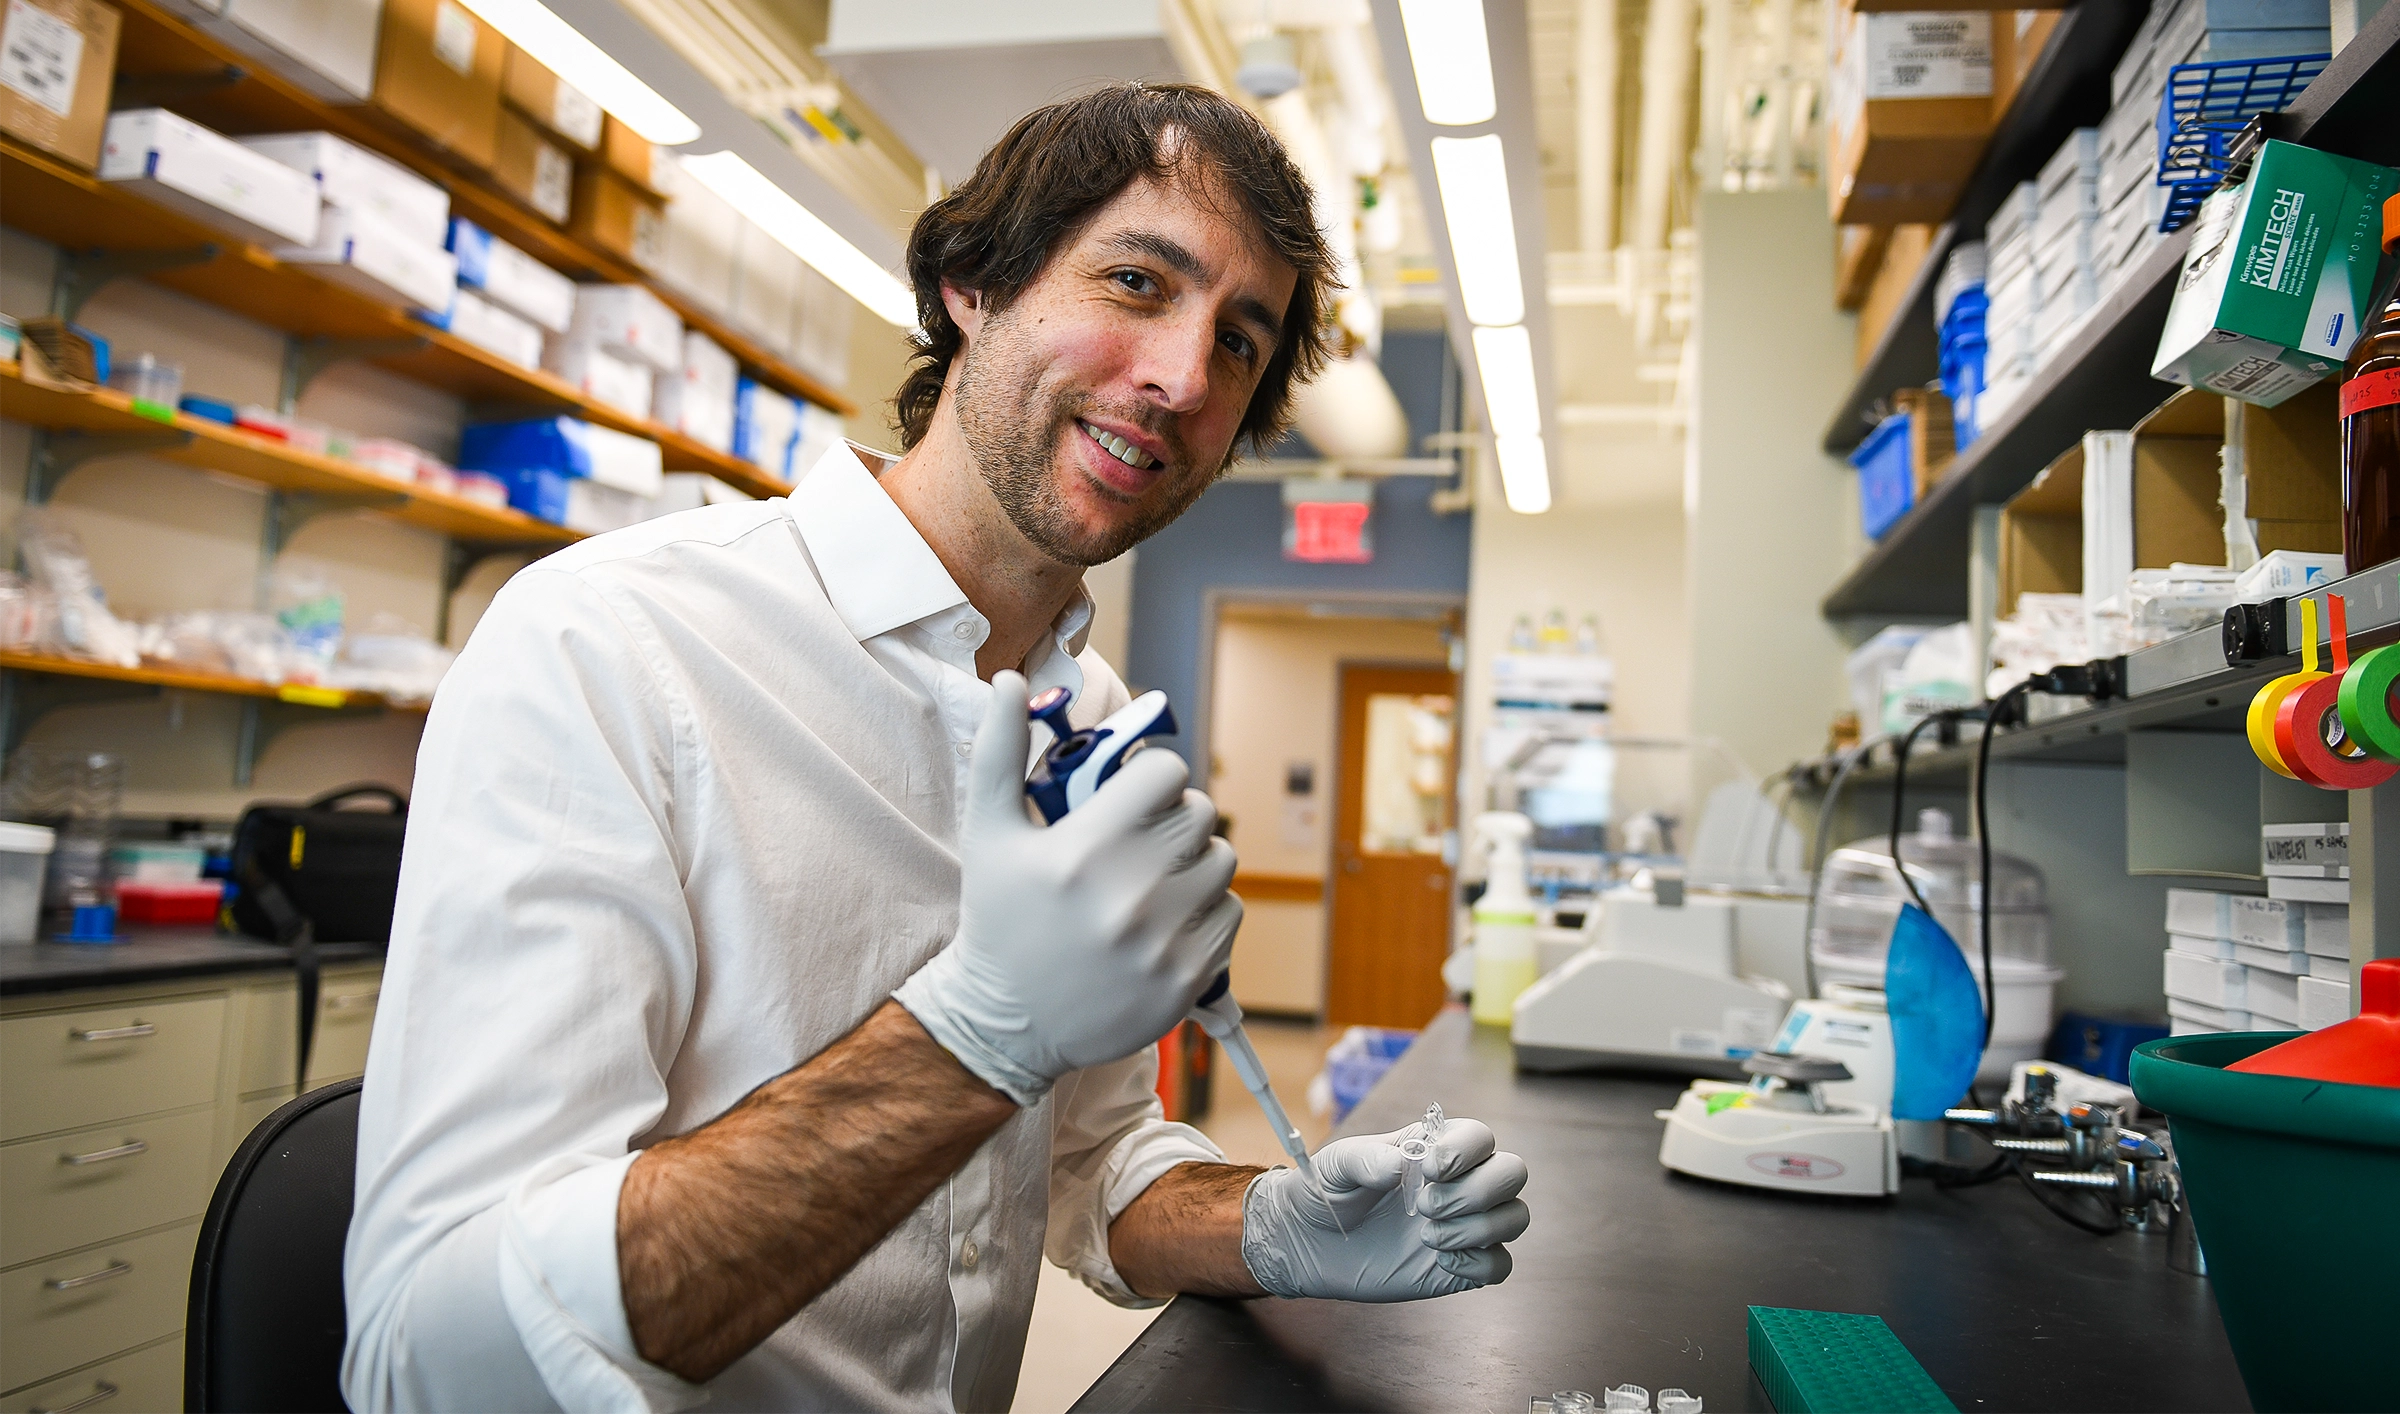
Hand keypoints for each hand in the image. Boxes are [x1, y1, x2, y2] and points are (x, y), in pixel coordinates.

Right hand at [894, 671, 1241, 1104]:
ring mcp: (1164, 941)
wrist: (1006, 1022)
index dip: (1151, 777)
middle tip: (1141, 837)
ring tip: (1155, 878)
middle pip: (1200, 814)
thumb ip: (999, 752)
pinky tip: (1165, 920)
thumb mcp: (988, 834)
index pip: (1166, 773)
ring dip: (1195, 862)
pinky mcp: (1188, 979)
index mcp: (1085, 849)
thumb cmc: (998, 920)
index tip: (1130, 796)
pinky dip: (1207, 911)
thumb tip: (1009, 681)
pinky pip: (1230, 914)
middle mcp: (1130, 894)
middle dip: (1172, 817)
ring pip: (1222, 862)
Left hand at [1240, 1116, 1529, 1301]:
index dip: (1465, 1151)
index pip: (1481, 1136)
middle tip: (1424, 1207)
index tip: (1428, 1169)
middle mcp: (1461, 1182)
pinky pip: (1501, 1265)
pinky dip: (1477, 1264)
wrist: (1313, 1243)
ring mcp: (1466, 1224)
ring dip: (1476, 1228)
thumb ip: (1366, 1158)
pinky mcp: (1463, 1265)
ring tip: (1426, 1236)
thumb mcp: (1337, 1166)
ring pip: (1515, 1217)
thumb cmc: (1328, 1191)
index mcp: (1436, 1148)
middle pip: (1513, 1172)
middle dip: (1477, 1191)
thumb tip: (1400, 1166)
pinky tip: (1438, 1260)